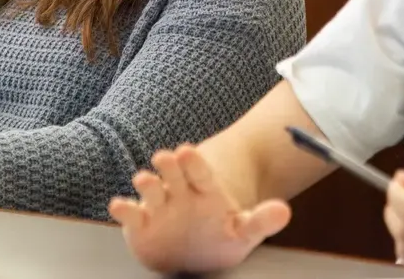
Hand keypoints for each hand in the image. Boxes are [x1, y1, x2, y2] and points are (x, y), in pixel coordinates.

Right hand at [109, 144, 291, 273]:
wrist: (193, 252)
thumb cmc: (218, 234)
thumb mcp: (243, 230)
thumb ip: (261, 221)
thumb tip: (284, 211)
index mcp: (203, 188)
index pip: (200, 171)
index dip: (193, 162)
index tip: (186, 150)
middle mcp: (178, 191)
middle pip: (173, 172)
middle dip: (169, 165)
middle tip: (166, 157)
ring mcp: (158, 205)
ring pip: (151, 189)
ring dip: (147, 183)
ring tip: (144, 179)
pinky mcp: (140, 222)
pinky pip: (131, 213)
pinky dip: (124, 209)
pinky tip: (119, 205)